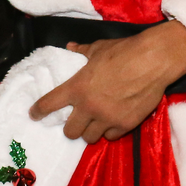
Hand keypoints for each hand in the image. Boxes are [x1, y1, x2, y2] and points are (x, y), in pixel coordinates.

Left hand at [28, 22, 185, 143]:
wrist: (152, 61)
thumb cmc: (123, 51)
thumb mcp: (98, 48)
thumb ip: (82, 52)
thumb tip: (70, 47)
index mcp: (77, 87)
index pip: (49, 103)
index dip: (38, 111)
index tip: (33, 115)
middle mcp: (89, 106)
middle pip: (70, 131)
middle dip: (70, 128)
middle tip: (75, 122)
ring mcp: (107, 118)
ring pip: (90, 138)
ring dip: (90, 132)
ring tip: (94, 124)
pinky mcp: (125, 125)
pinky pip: (111, 136)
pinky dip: (109, 131)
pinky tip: (112, 123)